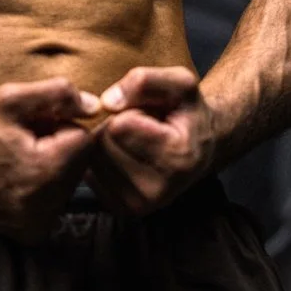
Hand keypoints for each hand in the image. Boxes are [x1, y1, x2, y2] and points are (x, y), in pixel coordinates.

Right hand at [0, 79, 102, 240]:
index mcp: (44, 170)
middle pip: (78, 164)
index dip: (60, 124)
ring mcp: (35, 223)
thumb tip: (96, 105)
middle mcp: (44, 204)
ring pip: (68, 183)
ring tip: (17, 157)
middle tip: (23, 139)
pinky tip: (15, 178)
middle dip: (58, 146)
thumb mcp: (10, 99)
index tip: (34, 124)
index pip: (83, 139)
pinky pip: (54, 202)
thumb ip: (57, 94)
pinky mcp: (29, 233)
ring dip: (51, 167)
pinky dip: (42, 188)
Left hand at [86, 65, 218, 216]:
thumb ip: (145, 81)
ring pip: (93, 160)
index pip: (120, 126)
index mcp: (177, 158)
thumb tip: (107, 102)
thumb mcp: (178, 82)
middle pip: (103, 144)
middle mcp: (158, 190)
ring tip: (135, 142)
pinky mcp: (122, 209)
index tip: (149, 115)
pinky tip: (125, 156)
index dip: (130, 111)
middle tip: (142, 128)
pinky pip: (90, 174)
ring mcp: (139, 205)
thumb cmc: (187, 111)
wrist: (200, 147)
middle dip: (115, 127)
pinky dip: (102, 161)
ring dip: (107, 144)